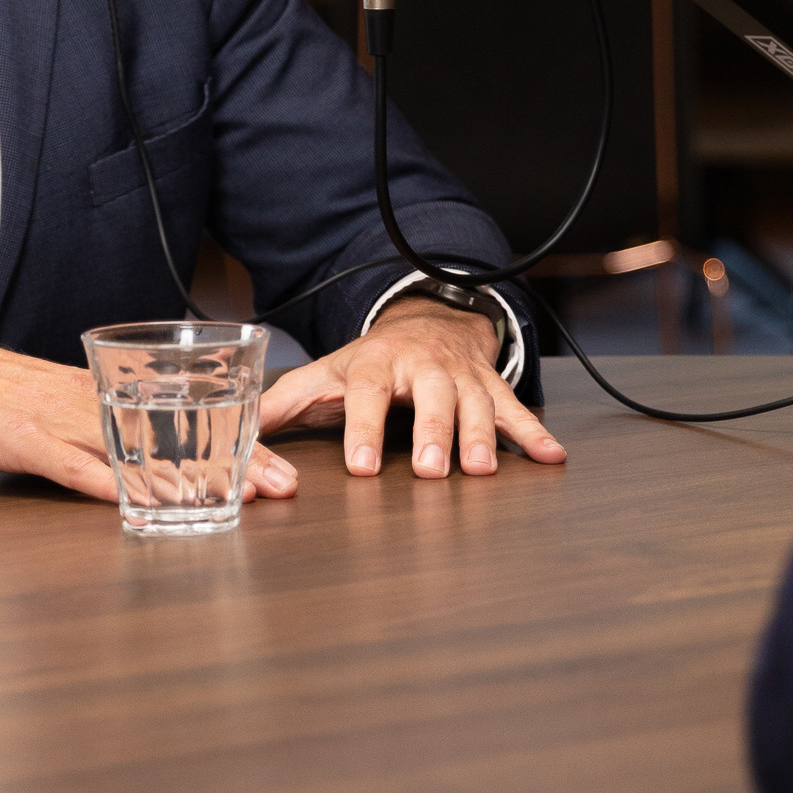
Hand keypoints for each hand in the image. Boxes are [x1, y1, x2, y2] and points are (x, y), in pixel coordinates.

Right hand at [0, 322, 300, 504]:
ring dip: (189, 477)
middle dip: (232, 459)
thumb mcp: (36, 401)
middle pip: (172, 432)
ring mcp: (55, 421)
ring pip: (136, 450)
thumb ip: (79, 422)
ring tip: (237, 499)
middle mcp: (85, 402)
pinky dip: (109, 486)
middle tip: (281, 483)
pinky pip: (73, 466)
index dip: (228, 439)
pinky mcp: (21, 441)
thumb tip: (118, 446)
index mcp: (92, 392)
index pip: (174, 417)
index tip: (272, 461)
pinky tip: (138, 504)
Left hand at [259, 301, 565, 480]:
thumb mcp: (324, 375)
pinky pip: (515, 410)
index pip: (367, 395)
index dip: (363, 429)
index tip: (362, 466)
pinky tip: (553, 457)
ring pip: (474, 404)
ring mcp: (461, 376)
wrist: (427, 322)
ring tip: (484, 470)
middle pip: (430, 398)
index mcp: (375, 365)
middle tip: (433, 471)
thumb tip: (239, 433)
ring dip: (482, 436)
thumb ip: (283, 406)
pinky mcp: (490, 386)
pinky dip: (535, 433)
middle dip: (433, 432)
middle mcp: (422, 367)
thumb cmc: (369, 362)